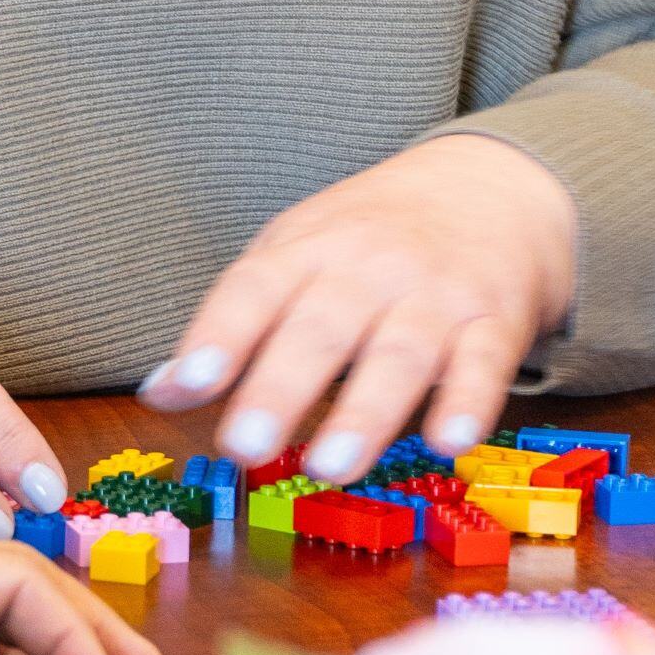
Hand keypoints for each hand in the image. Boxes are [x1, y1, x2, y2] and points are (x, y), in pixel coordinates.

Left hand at [139, 131, 576, 479]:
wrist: (493, 188)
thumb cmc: (372, 237)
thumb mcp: (295, 255)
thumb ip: (233, 324)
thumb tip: (160, 392)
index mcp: (308, 249)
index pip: (254, 288)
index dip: (218, 336)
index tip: (186, 384)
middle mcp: (369, 268)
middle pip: (321, 328)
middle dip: (281, 388)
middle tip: (245, 446)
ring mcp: (435, 295)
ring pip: (400, 353)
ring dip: (365, 413)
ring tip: (330, 466)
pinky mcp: (494, 323)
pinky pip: (483, 364)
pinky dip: (467, 403)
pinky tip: (447, 441)